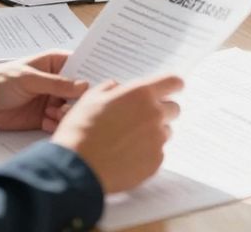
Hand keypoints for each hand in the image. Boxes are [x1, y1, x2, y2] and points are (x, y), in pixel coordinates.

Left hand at [0, 50, 89, 130]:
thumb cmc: (3, 81)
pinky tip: (46, 121)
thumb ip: (56, 83)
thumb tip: (84, 85)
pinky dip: (56, 123)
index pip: (83, 64)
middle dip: (80, 98)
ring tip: (52, 112)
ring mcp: (54, 100)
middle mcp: (59, 81)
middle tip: (70, 103)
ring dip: (66, 112)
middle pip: (81, 90)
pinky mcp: (46, 117)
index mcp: (57, 63)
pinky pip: (60, 122)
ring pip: (73, 108)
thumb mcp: (29, 78)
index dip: (95, 71)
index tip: (107, 80)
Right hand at [51, 74, 183, 193]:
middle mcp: (154, 115)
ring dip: (153, 134)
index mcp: (140, 94)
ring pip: (165, 132)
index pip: (174, 82)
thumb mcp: (90, 99)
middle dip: (161, 111)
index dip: (172, 85)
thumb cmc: (80, 131)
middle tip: (139, 119)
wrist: (76, 168)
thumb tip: (117, 88)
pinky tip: (126, 157)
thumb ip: (110, 89)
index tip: (169, 89)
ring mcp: (157, 140)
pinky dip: (146, 154)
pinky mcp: (155, 162)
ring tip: (127, 141)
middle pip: (174, 109)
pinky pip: (157, 154)